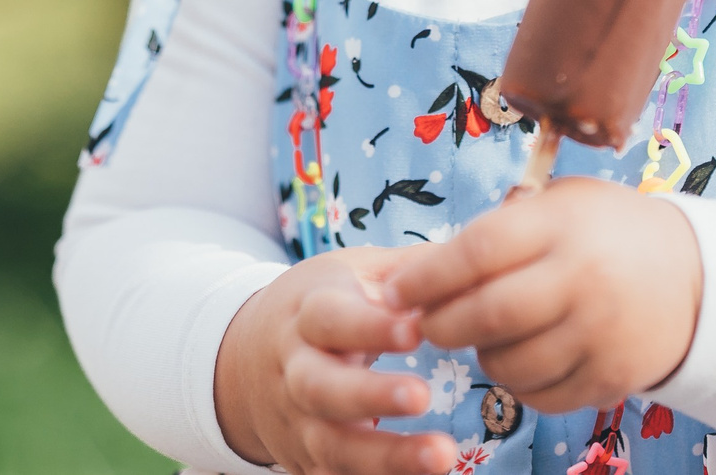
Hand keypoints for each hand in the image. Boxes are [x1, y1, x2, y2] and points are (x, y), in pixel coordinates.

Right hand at [215, 248, 459, 474]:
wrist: (244, 360)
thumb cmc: (320, 305)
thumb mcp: (350, 271)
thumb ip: (406, 270)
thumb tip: (471, 259)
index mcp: (307, 315)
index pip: (332, 319)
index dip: (370, 327)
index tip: (415, 331)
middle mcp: (295, 371)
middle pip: (323, 388)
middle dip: (370, 396)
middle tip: (422, 396)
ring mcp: (297, 422)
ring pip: (332, 445)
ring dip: (384, 457)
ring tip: (442, 457)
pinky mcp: (305, 461)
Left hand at [382, 178, 702, 413]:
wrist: (697, 279)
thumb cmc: (608, 232)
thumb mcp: (561, 204)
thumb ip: (501, 227)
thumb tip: (420, 268)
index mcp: (563, 225)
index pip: (477, 251)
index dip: (427, 276)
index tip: (395, 290)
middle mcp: (582, 280)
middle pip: (486, 315)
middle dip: (440, 325)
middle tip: (424, 325)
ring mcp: (600, 335)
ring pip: (508, 364)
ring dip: (478, 356)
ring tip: (480, 336)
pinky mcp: (611, 379)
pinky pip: (540, 396)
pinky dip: (517, 383)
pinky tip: (520, 357)